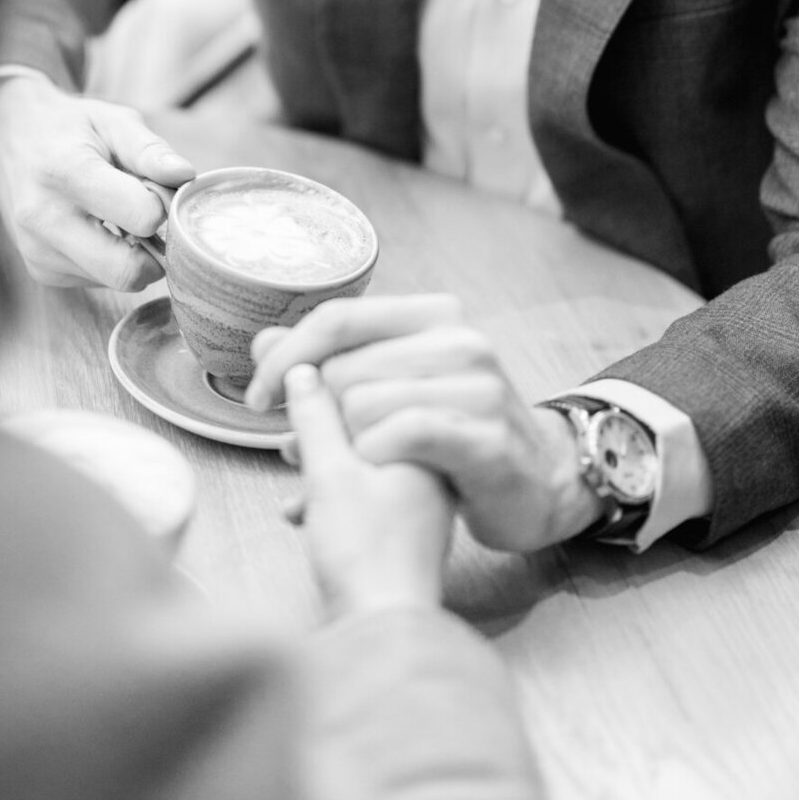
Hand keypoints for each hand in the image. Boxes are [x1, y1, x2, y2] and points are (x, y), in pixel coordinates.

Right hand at [0, 75, 194, 291]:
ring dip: (132, 256)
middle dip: (155, 251)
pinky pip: (97, 281)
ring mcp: (37, 251)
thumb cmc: (69, 129)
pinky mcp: (39, 270)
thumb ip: (151, 150)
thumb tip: (186, 177)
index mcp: (67, 173)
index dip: (162, 207)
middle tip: (152, 219)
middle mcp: (45, 219)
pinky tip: (97, 228)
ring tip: (117, 216)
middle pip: (127, 271)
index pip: (141, 217)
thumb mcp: (112, 121)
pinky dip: (109, 260)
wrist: (6, 140)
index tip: (157, 191)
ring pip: (116, 281)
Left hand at [251, 295, 598, 552]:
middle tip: (312, 451)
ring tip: (357, 467)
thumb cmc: (455, 434)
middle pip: (342, 370)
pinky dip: (376, 457)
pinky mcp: (487, 436)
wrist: (541, 483)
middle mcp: (459, 340)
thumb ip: (328, 364)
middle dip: (315, 418)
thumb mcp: (391, 389)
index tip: (257, 396)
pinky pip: (400, 436)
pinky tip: (382, 471)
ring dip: (345, 447)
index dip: (287, 356)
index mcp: (433, 316)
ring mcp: (479, 386)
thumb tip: (259, 341)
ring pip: (362, 407)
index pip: (337, 318)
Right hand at [285, 362, 454, 615]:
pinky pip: (363, 487)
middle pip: (365, 419)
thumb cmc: (363, 553)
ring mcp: (418, 499)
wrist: (385, 630)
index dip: (322, 379)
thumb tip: (304, 369)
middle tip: (280, 418)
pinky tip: (301, 508)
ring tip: (289, 460)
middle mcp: (428, 464)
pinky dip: (331, 490)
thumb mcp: (329, 472)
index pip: (371, 386)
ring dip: (320, 457)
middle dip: (318, 420)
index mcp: (422, 438)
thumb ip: (316, 415)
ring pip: (361, 455)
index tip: (283, 383)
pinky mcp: (402, 528)